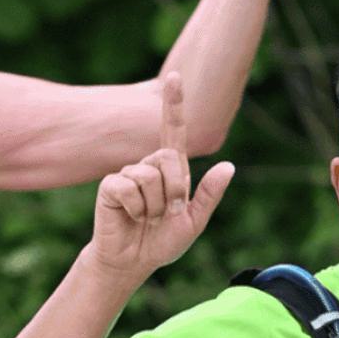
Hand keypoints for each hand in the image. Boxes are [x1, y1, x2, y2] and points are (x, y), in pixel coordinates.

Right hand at [89, 72, 234, 275]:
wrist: (134, 261)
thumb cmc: (162, 241)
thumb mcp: (194, 221)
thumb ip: (209, 194)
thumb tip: (228, 166)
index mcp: (171, 170)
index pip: (173, 131)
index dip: (173, 104)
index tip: (174, 76)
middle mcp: (149, 166)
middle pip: (168, 158)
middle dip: (174, 190)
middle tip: (168, 213)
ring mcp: (128, 174)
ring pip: (149, 176)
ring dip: (155, 206)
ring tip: (146, 218)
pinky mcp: (110, 186)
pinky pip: (129, 188)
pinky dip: (136, 208)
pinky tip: (130, 217)